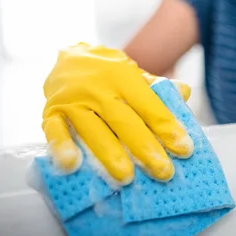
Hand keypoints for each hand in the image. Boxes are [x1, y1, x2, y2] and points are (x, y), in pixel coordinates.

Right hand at [41, 43, 193, 184]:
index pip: (149, 105)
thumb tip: (184, 92)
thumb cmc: (111, 76)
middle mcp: (98, 88)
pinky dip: (61, 146)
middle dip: (145, 148)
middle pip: (124, 121)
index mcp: (124, 78)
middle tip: (163, 171)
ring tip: (126, 177)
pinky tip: (72, 165)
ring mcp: (73, 101)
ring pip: (92, 129)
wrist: (69, 57)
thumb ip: (159, 88)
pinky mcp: (50, 112)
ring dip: (109, 154)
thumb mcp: (136, 76)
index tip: (184, 149)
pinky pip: (54, 131)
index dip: (167, 128)